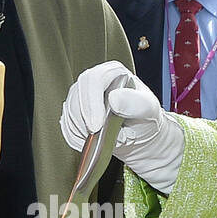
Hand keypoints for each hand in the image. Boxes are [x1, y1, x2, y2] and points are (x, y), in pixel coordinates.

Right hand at [59, 61, 184, 192]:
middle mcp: (93, 82)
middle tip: (102, 139)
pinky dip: (78, 140)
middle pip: (76, 98)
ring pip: (69, 115)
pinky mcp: (74, 115)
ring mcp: (81, 98)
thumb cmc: (145, 118)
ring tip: (108, 140)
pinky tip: (94, 144)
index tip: (96, 127)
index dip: (92, 104)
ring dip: (85, 134)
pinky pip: (67, 128)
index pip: (93, 80)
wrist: (139, 135)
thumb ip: (134, 103)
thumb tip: (113, 99)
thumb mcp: (148, 109)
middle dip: (87, 123)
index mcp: (112, 73)